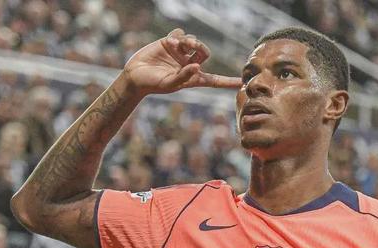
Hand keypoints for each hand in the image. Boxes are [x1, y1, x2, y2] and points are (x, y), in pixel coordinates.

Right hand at [122, 28, 241, 95]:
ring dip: (189, 40)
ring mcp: (179, 53)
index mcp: (192, 77)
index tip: (242, 83)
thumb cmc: (153, 84)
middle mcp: (188, 64)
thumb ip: (184, 76)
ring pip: (193, 40)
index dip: (228, 81)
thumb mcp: (169, 84)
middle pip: (205, 51)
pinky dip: (177, 36)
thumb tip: (197, 66)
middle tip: (193, 47)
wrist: (135, 75)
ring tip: (177, 45)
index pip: (214, 80)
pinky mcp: (169, 43)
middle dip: (201, 47)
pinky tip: (169, 43)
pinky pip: (180, 33)